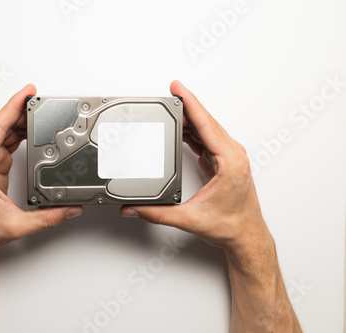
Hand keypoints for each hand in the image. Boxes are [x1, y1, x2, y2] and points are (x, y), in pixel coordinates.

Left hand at [0, 84, 82, 254]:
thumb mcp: (16, 225)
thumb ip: (47, 218)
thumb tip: (70, 209)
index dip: (13, 107)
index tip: (27, 93)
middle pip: (0, 124)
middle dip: (21, 109)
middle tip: (41, 99)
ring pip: (2, 130)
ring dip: (20, 120)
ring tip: (40, 112)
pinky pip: (4, 140)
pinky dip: (18, 133)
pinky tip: (30, 129)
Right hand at [120, 80, 271, 253]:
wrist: (246, 236)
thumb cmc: (230, 226)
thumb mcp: (189, 219)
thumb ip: (157, 214)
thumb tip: (133, 208)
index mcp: (229, 162)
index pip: (206, 124)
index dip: (191, 104)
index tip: (178, 89)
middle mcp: (232, 155)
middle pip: (206, 121)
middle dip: (186, 105)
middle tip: (168, 93)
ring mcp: (229, 157)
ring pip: (207, 128)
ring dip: (190, 118)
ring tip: (170, 108)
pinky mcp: (223, 161)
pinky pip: (207, 138)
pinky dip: (193, 130)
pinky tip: (181, 129)